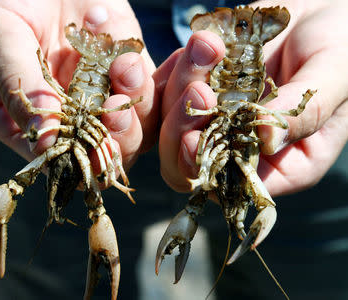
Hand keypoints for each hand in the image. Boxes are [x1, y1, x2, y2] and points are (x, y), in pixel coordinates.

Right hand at [0, 0, 156, 169]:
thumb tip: (43, 143)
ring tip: (119, 61)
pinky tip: (124, 47)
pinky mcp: (119, 58)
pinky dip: (147, 70)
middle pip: (107, 145)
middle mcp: (67, 109)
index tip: (94, 142)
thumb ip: (18, 85)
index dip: (82, 158)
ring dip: (135, 96)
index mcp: (27, 118)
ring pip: (136, 117)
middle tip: (113, 104)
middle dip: (118, 133)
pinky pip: (148, 78)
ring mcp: (97, 84)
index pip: (61, 156)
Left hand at [156, 0, 347, 196]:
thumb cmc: (344, 45)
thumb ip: (303, 111)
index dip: (208, 170)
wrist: (328, 9)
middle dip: (180, 130)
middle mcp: (242, 147)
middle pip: (185, 163)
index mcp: (282, 164)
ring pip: (172, 122)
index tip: (195, 139)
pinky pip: (170, 88)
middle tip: (198, 89)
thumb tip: (265, 142)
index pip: (231, 187)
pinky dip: (177, 67)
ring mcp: (219, 117)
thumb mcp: (334, 78)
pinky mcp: (204, 87)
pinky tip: (200, 42)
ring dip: (180, 87)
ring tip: (208, 47)